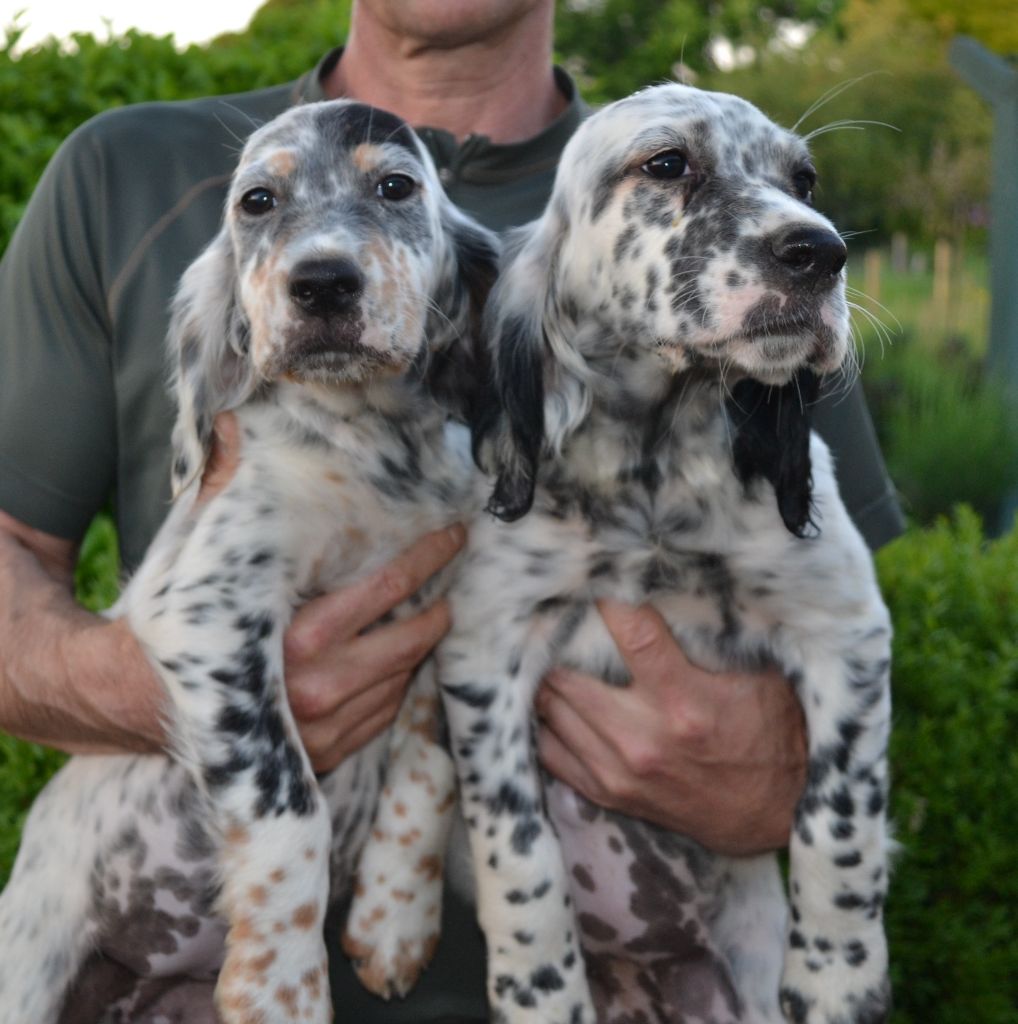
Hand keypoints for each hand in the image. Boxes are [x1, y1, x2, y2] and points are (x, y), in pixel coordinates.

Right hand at [201, 413, 464, 774]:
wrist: (135, 700)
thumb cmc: (174, 621)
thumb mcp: (193, 553)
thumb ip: (223, 491)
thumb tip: (233, 424)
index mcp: (294, 636)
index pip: (387, 588)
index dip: (429, 558)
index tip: (454, 537)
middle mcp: (315, 689)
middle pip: (408, 640)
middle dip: (439, 607)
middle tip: (454, 580)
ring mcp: (323, 730)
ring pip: (401, 679)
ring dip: (422, 646)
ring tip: (434, 615)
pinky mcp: (324, 755)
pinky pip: (383, 715)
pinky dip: (399, 685)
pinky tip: (400, 661)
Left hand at [535, 599, 806, 855]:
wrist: (772, 812)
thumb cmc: (768, 734)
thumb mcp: (758, 677)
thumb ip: (717, 637)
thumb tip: (680, 586)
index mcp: (685, 701)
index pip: (633, 634)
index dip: (609, 601)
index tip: (594, 579)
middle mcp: (644, 738)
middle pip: (568, 675)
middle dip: (557, 641)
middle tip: (552, 617)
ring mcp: (620, 770)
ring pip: (551, 710)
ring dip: (545, 678)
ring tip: (544, 653)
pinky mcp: (608, 793)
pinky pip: (550, 752)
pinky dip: (544, 721)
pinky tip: (548, 699)